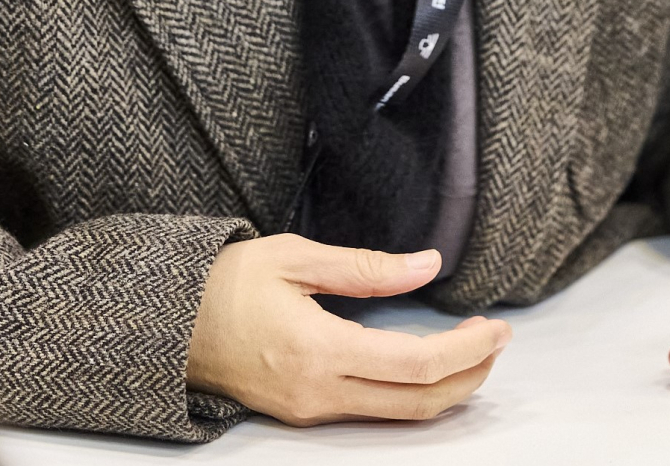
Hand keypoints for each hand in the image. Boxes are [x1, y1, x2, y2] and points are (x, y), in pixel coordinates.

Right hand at [187, 233, 510, 424]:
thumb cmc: (227, 281)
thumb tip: (425, 265)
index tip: (496, 328)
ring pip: (399, 413)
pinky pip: (372, 411)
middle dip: (469, 375)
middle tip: (498, 340)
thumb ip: (366, 267)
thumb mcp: (296, 256)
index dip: (465, 350)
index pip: (415, 365)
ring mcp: (311, 409)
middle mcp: (319, 392)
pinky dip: (412, 391)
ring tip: (474, 351)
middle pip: (417, 402)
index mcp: (319, 350)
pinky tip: (426, 365)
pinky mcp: (303, 411)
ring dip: (446, 387)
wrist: (171, 322)